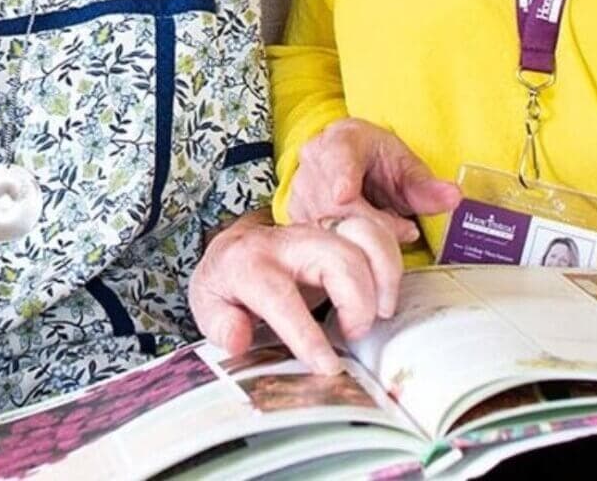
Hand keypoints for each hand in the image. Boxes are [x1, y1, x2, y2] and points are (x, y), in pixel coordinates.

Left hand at [190, 209, 403, 373]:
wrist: (235, 246)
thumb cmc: (225, 283)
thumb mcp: (207, 305)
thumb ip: (220, 324)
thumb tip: (239, 338)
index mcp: (248, 263)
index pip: (280, 296)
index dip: (306, 334)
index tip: (327, 366)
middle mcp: (286, 240)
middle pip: (336, 256)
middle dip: (356, 300)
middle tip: (354, 334)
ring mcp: (316, 229)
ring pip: (363, 235)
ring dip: (383, 274)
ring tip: (380, 312)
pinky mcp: (337, 229)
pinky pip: (374, 230)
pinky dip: (390, 258)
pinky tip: (386, 290)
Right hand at [289, 117, 459, 243]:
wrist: (353, 164)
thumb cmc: (378, 162)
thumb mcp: (406, 167)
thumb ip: (427, 185)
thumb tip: (453, 196)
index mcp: (341, 139)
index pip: (338, 157)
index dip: (342, 177)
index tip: (344, 195)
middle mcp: (313, 160)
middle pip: (335, 202)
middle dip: (372, 222)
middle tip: (404, 229)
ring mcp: (300, 189)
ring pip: (325, 224)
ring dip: (360, 236)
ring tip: (386, 229)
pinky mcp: (296, 215)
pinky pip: (318, 239)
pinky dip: (343, 246)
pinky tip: (361, 240)